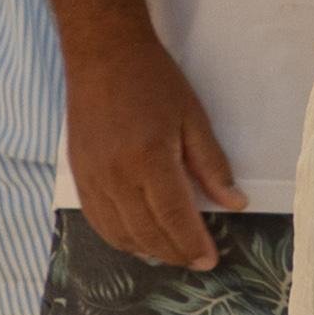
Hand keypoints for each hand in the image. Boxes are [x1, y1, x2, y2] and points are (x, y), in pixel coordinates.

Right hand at [60, 24, 247, 271]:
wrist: (102, 54)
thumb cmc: (153, 80)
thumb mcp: (193, 117)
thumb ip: (212, 165)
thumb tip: (235, 204)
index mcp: (149, 159)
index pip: (173, 217)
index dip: (192, 244)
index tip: (210, 260)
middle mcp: (115, 175)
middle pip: (146, 232)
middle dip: (174, 253)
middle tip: (196, 261)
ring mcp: (92, 178)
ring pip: (120, 233)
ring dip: (147, 250)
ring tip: (172, 254)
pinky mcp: (78, 175)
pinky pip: (97, 221)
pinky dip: (119, 237)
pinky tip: (138, 239)